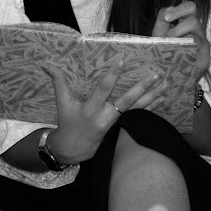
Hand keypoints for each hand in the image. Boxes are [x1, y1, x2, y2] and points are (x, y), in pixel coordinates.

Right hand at [42, 60, 166, 163]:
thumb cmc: (67, 122)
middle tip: (155, 75)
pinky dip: (152, 107)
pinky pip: (139, 116)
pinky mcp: (123, 128)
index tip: (122, 60)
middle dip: (142, 88)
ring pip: (138, 110)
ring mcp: (117, 124)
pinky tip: (162, 98)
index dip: (112, 75)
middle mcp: (106, 117)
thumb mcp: (62, 102)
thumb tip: (46, 63)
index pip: (103, 89)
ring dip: (153, 97)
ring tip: (165, 84)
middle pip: (127, 102)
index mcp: (90, 109)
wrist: (73, 149)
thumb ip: (58, 81)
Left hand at [151, 1, 210, 81]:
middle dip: (177, 25)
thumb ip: (162, 19)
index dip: (178, 10)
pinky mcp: (205, 57)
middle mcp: (198, 30)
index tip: (166, 19)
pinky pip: (196, 52)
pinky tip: (176, 57)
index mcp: (187, 21)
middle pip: (193, 18)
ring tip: (168, 49)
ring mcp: (203, 43)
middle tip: (167, 35)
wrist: (169, 74)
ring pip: (194, 36)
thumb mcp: (160, 33)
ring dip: (177, 41)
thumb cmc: (164, 50)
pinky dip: (183, 53)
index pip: (189, 7)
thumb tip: (168, 12)